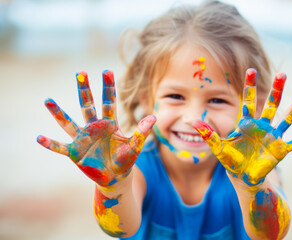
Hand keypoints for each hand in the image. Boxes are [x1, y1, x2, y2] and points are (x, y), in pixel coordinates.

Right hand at [37, 70, 155, 186]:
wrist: (116, 178)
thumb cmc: (125, 160)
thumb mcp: (135, 146)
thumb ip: (142, 132)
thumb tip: (154, 117)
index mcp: (110, 124)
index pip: (109, 102)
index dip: (108, 87)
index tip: (107, 70)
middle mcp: (94, 127)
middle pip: (88, 106)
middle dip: (84, 90)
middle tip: (80, 72)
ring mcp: (83, 139)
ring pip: (69, 123)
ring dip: (58, 113)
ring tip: (48, 100)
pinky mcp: (75, 152)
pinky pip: (61, 147)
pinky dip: (51, 144)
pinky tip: (39, 138)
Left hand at [193, 68, 291, 185]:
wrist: (242, 176)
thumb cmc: (231, 160)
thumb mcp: (218, 147)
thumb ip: (208, 134)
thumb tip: (191, 123)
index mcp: (246, 123)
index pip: (248, 101)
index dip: (249, 87)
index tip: (250, 70)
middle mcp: (262, 126)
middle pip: (270, 105)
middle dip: (275, 90)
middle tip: (282, 73)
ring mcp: (272, 137)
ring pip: (286, 118)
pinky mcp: (280, 150)